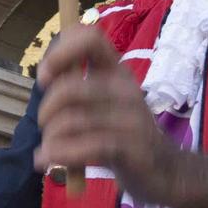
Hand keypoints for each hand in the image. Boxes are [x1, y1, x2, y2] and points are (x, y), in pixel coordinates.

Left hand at [33, 25, 173, 203]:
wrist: (164, 170)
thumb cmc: (123, 134)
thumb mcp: (102, 104)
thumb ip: (76, 87)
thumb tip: (44, 75)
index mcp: (116, 71)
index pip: (90, 38)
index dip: (60, 52)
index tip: (45, 77)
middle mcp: (125, 88)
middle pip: (69, 88)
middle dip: (47, 109)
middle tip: (46, 126)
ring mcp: (131, 117)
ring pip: (72, 120)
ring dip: (51, 138)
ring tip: (48, 150)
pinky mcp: (131, 146)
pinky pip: (85, 146)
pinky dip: (58, 155)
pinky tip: (46, 160)